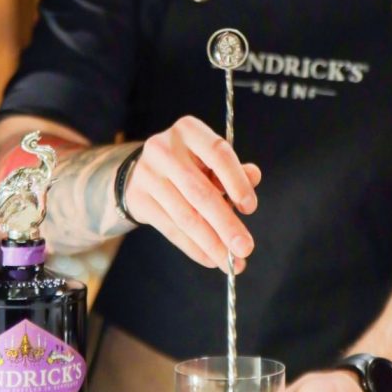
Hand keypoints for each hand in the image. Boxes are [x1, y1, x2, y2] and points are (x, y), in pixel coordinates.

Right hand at [125, 116, 260, 272]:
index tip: (250, 208)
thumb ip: (234, 169)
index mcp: (188, 130)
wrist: (141, 171)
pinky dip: (194, 247)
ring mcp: (147, 173)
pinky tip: (210, 258)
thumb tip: (254, 177)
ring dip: (211, 243)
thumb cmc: (189, 164)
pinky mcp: (137, 198)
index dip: (236, 181)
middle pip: (200, 192)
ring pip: (185, 215)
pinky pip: (170, 229)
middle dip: (226, 224)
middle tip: (245, 248)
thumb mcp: (211, 160)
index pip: (218, 153)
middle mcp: (164, 148)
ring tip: (231, 262)